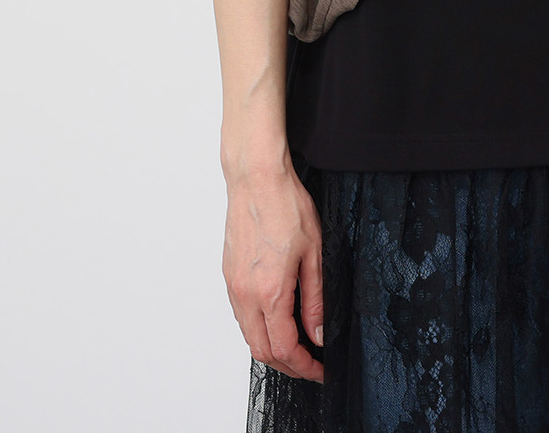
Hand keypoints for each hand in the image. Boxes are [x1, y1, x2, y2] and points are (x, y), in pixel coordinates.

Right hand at [222, 163, 324, 381]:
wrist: (256, 178)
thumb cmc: (286, 206)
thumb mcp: (314, 253)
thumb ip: (315, 299)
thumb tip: (319, 333)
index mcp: (270, 292)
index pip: (284, 348)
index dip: (304, 366)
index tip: (319, 370)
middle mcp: (245, 294)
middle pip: (262, 351)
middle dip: (288, 365)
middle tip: (310, 364)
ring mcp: (233, 286)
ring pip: (249, 336)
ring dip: (271, 349)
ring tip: (297, 346)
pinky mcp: (228, 275)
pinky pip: (241, 316)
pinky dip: (258, 329)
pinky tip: (277, 321)